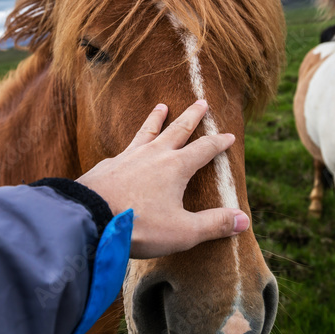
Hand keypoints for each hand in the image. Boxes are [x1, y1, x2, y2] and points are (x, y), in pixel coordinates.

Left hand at [76, 100, 249, 258]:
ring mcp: (128, 157)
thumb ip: (214, 224)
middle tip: (201, 101)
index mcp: (176, 167)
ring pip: (147, 131)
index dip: (218, 142)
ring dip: (156, 118)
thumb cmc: (139, 225)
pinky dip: (130, 146)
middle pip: (177, 130)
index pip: (204, 149)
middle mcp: (153, 154)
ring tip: (161, 106)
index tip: (228, 135)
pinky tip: (126, 150)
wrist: (90, 218)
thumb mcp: (183, 231)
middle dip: (192, 116)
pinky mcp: (107, 166)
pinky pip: (123, 150)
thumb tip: (244, 220)